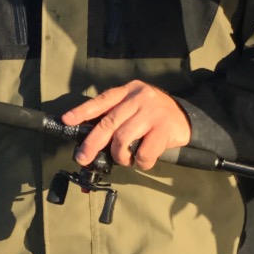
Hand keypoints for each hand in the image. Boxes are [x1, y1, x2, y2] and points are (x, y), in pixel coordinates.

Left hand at [61, 81, 191, 169]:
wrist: (186, 119)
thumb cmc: (154, 116)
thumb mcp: (135, 107)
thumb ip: (116, 116)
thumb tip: (89, 140)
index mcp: (129, 91)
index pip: (102, 100)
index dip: (83, 111)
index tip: (67, 121)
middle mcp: (140, 98)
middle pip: (109, 123)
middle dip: (92, 143)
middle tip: (83, 157)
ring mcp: (153, 112)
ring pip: (123, 139)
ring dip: (120, 156)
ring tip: (125, 159)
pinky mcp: (164, 128)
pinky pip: (143, 152)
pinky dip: (140, 162)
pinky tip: (142, 161)